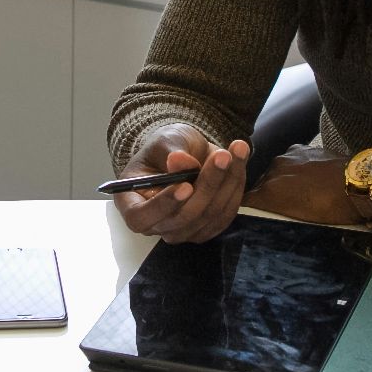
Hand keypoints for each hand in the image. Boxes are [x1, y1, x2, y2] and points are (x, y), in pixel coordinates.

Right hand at [112, 124, 250, 243]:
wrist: (183, 154)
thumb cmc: (165, 149)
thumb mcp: (163, 141)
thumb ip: (170, 151)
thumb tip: (179, 162)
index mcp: (131, 203)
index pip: (141, 217)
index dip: (163, 205)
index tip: (185, 185)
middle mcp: (155, 224)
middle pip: (183, 218)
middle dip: (207, 185)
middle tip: (222, 155)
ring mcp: (182, 231)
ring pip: (209, 216)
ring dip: (227, 182)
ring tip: (237, 149)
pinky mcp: (206, 229)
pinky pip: (225, 214)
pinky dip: (236, 187)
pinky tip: (239, 161)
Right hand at [242, 145, 365, 225]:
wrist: (360, 184)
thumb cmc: (333, 210)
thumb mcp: (302, 221)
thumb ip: (279, 216)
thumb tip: (265, 216)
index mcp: (269, 191)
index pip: (247, 201)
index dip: (250, 209)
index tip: (255, 216)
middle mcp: (272, 170)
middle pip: (259, 185)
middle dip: (264, 195)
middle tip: (278, 208)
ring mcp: (287, 157)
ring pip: (274, 172)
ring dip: (280, 181)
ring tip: (296, 193)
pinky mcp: (301, 149)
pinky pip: (290, 161)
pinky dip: (293, 170)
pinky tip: (307, 179)